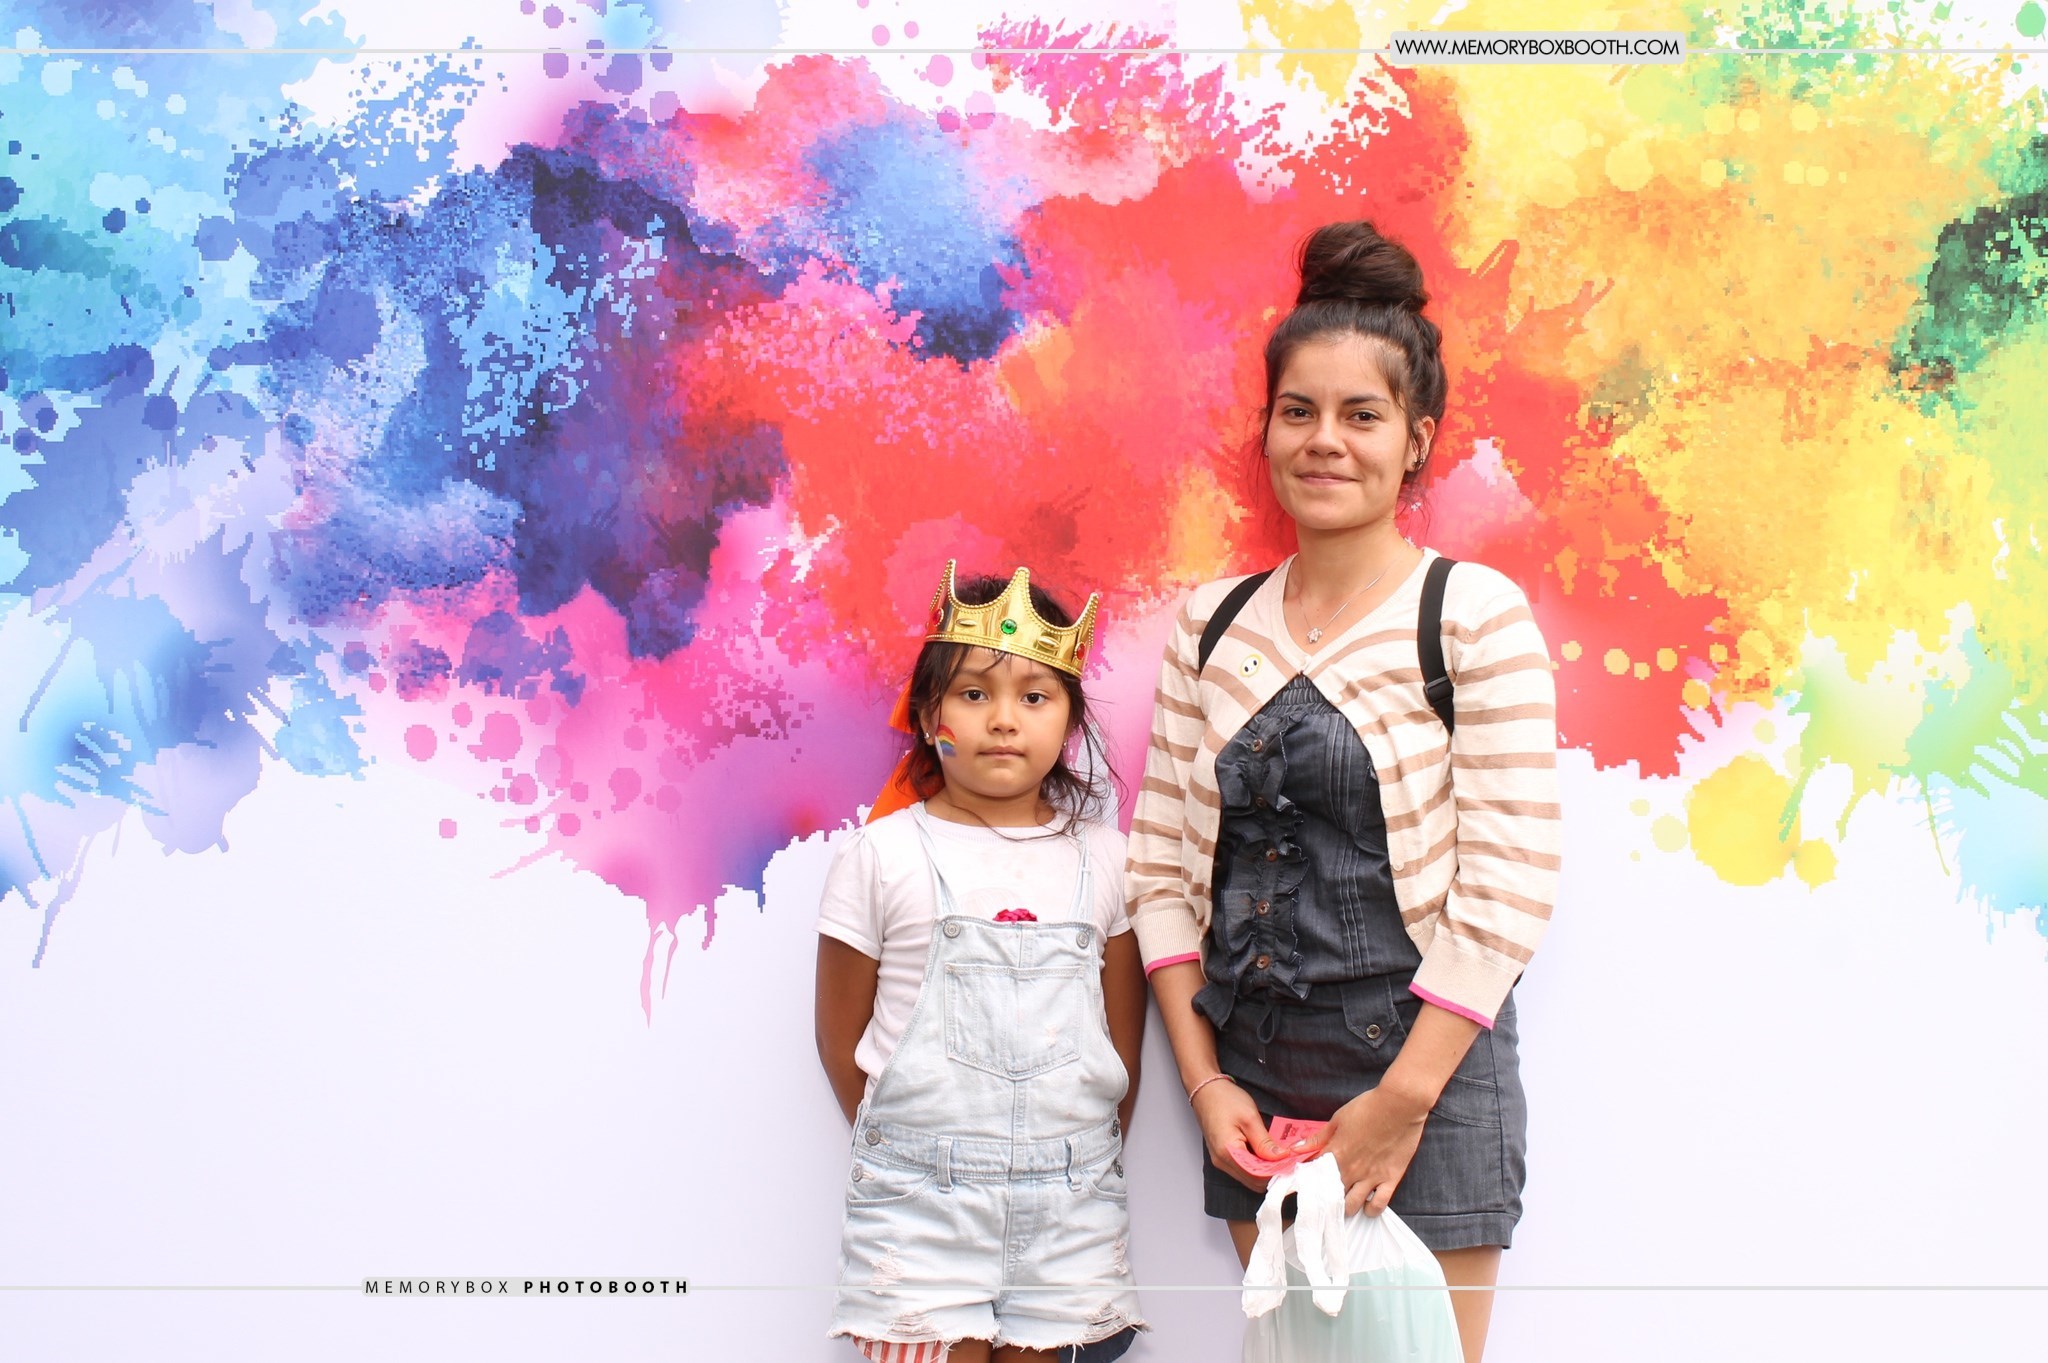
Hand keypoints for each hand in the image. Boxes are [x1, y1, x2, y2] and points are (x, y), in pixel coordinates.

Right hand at [1192, 1078, 1285, 1191]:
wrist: (1206, 1090)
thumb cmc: (1225, 1100)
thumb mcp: (1250, 1118)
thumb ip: (1264, 1142)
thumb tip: (1281, 1158)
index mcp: (1228, 1153)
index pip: (1257, 1176)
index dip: (1276, 1172)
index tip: (1291, 1162)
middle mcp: (1222, 1162)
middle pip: (1253, 1181)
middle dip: (1271, 1173)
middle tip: (1287, 1158)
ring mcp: (1221, 1160)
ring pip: (1248, 1177)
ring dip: (1264, 1169)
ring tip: (1277, 1154)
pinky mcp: (1222, 1156)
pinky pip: (1243, 1168)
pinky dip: (1256, 1164)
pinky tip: (1265, 1152)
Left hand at [1295, 1083, 1429, 1215]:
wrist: (1399, 1105)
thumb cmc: (1368, 1107)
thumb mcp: (1338, 1118)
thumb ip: (1319, 1137)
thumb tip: (1297, 1148)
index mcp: (1335, 1154)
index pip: (1314, 1176)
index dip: (1308, 1183)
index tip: (1306, 1186)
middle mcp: (1351, 1170)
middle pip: (1331, 1196)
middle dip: (1326, 1199)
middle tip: (1325, 1197)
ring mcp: (1371, 1177)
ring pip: (1352, 1206)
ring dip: (1345, 1207)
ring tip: (1345, 1203)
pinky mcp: (1390, 1179)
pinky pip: (1378, 1205)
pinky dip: (1371, 1210)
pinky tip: (1367, 1205)